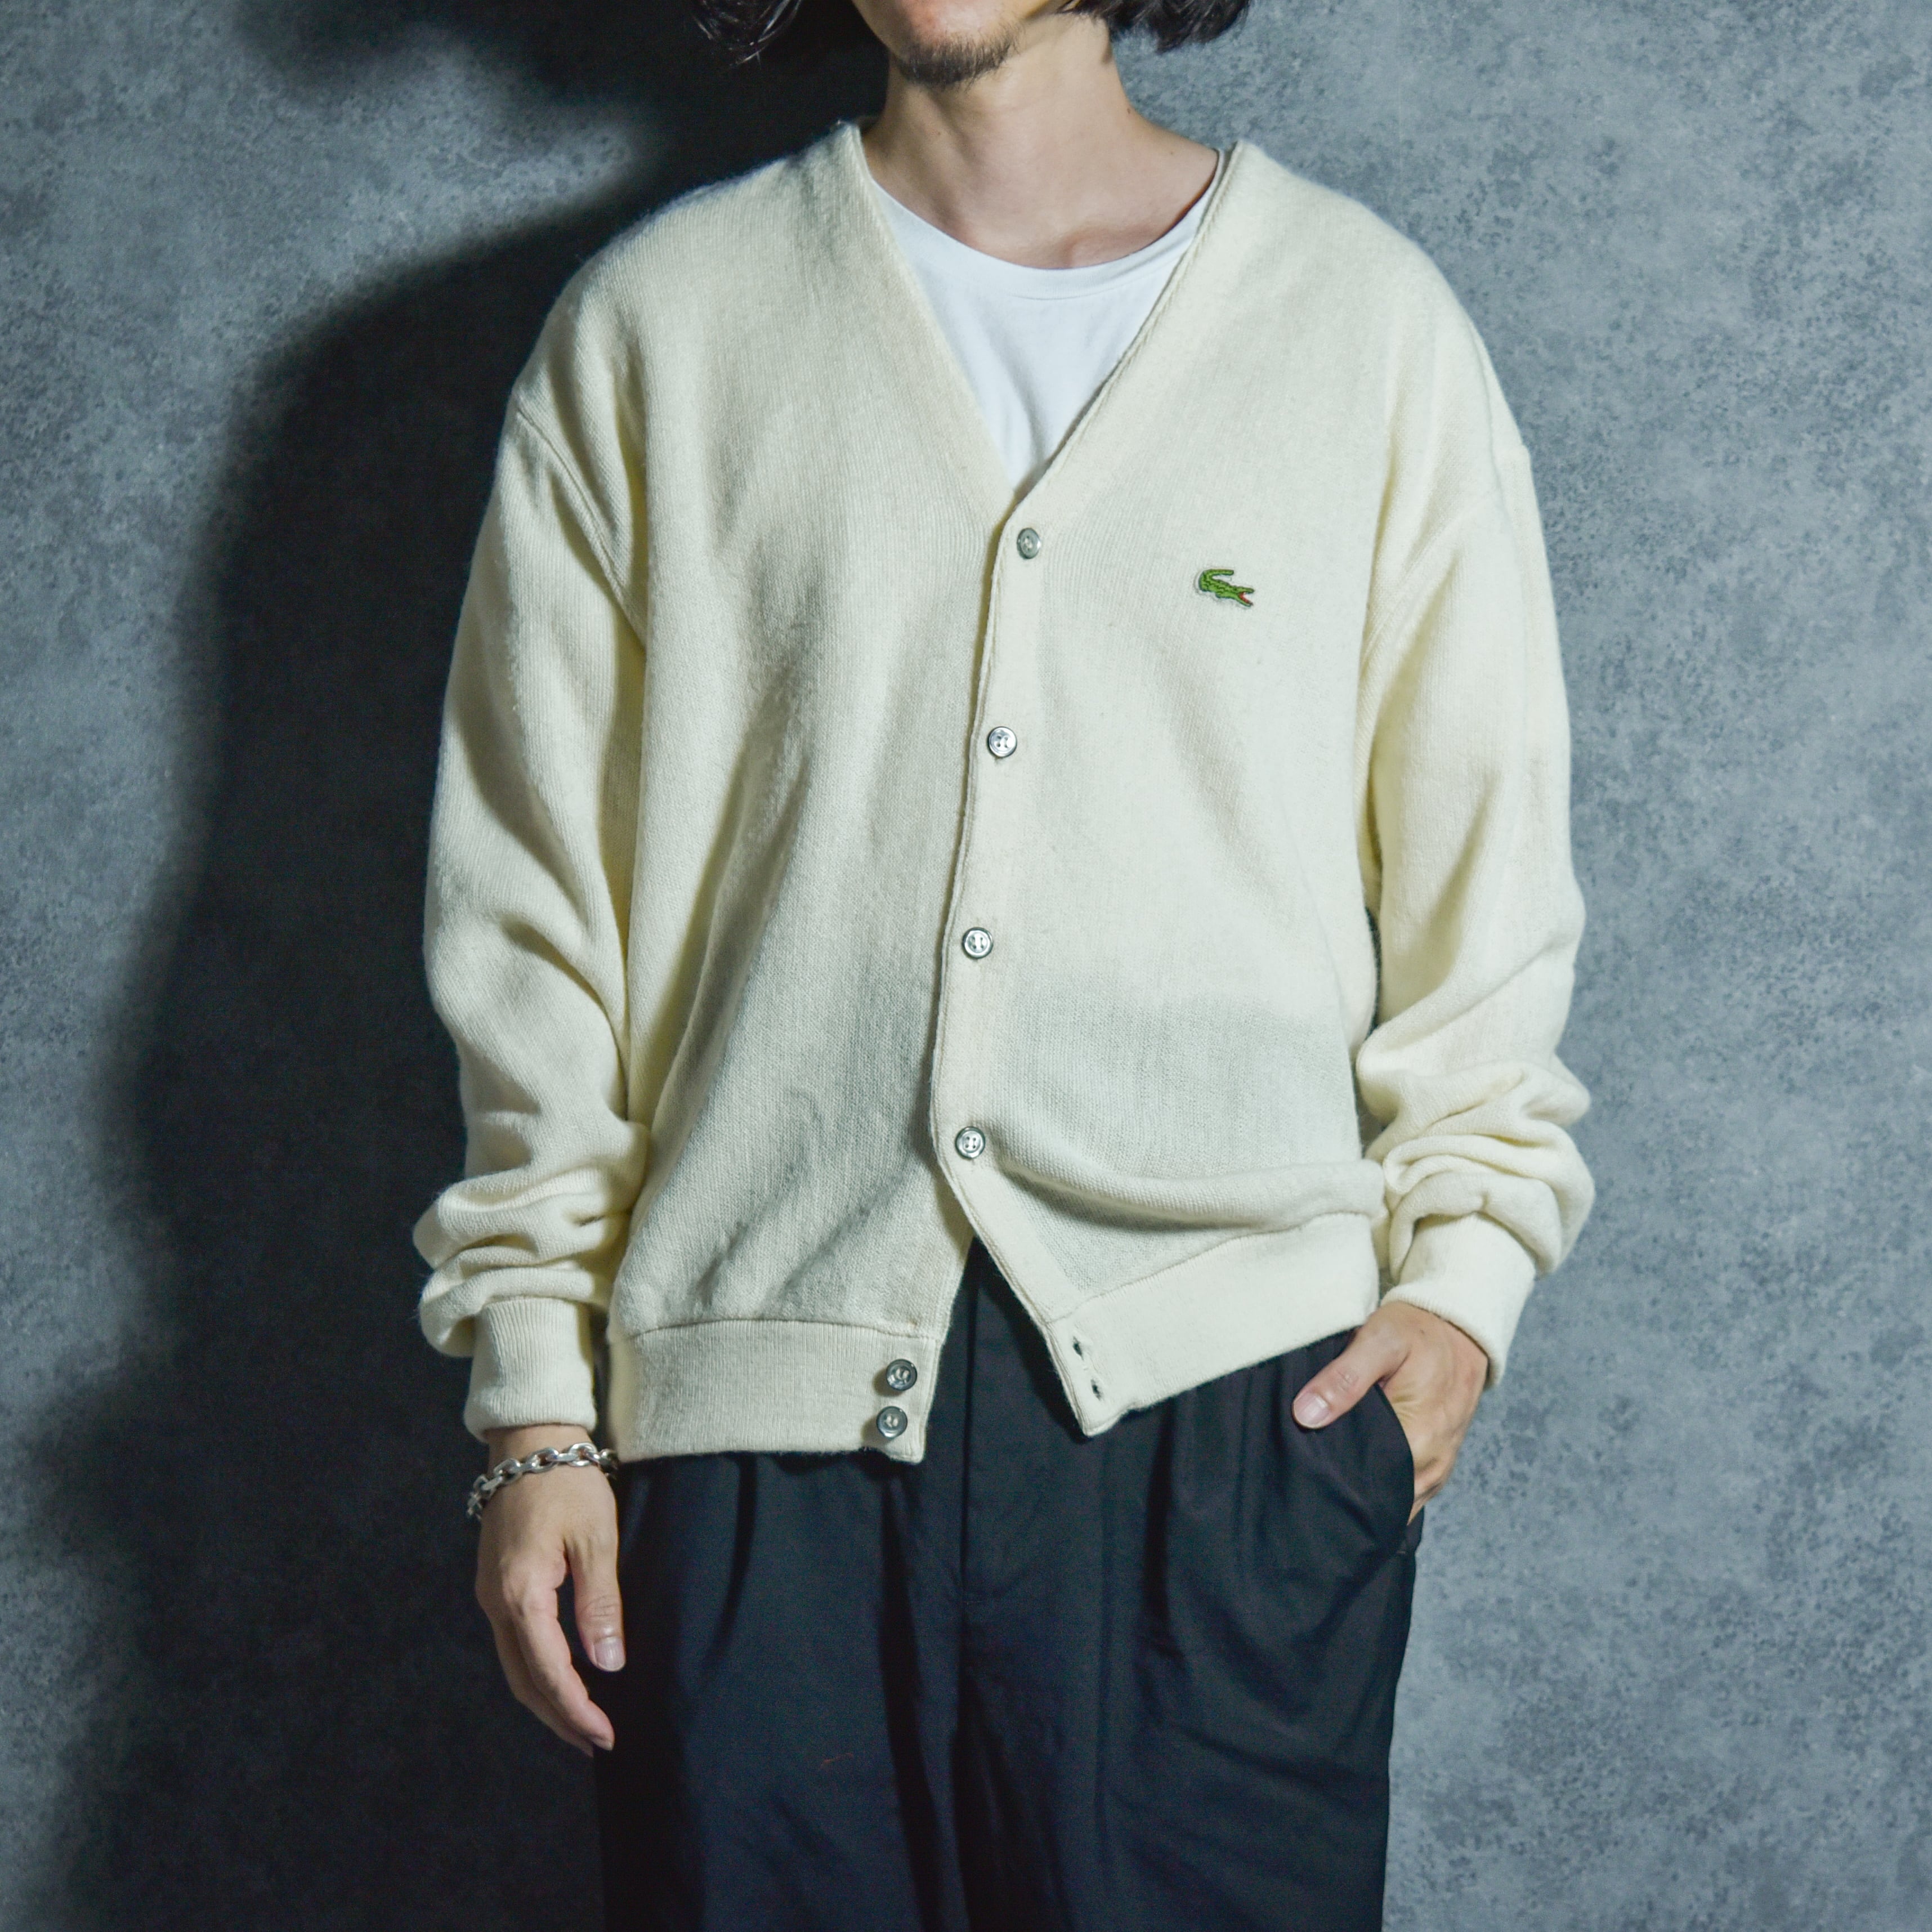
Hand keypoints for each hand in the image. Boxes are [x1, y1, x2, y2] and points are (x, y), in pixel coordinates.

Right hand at [475, 1424, 624, 1754]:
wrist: (529, 1441)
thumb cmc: (567, 1482)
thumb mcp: (596, 1538)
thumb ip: (601, 1603)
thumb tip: (609, 1665)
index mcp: (519, 1593)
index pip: (547, 1671)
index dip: (576, 1710)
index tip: (606, 1736)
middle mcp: (495, 1601)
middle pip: (524, 1680)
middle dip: (560, 1717)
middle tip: (597, 1743)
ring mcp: (491, 1594)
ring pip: (515, 1665)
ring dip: (547, 1698)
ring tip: (583, 1724)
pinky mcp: (497, 1584)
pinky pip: (514, 1643)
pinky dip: (538, 1670)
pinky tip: (563, 1678)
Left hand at [1291, 1303, 1488, 1519]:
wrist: (1459, 1326)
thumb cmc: (1418, 1331)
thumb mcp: (1378, 1341)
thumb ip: (1344, 1379)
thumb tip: (1306, 1416)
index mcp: (1417, 1442)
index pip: (1368, 1488)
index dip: (1334, 1485)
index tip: (1306, 1475)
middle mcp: (1432, 1464)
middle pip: (1381, 1498)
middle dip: (1347, 1492)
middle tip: (1311, 1475)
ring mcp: (1438, 1466)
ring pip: (1396, 1497)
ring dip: (1367, 1490)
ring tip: (1332, 1473)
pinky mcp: (1439, 1460)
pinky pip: (1409, 1487)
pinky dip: (1385, 1483)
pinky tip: (1359, 1468)